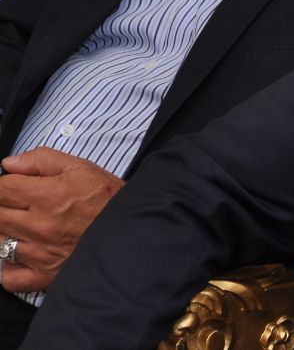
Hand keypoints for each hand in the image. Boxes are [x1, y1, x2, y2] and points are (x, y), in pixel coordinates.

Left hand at [0, 148, 123, 292]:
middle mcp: (40, 226)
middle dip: (5, 207)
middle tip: (23, 206)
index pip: (2, 189)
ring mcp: (39, 254)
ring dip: (6, 233)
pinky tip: (20, 255)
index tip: (14, 187)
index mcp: (48, 196)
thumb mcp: (83, 168)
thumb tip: (9, 164)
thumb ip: (43, 160)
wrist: (136, 230)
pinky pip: (8, 277)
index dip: (5, 186)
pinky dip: (7, 267)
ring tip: (25, 227)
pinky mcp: (44, 276)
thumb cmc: (110, 200)